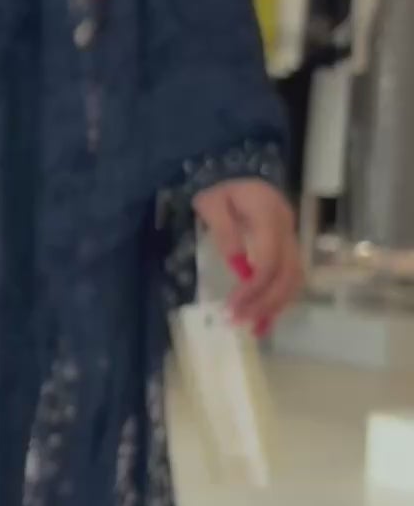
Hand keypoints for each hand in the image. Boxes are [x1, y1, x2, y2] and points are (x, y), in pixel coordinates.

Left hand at [193, 179, 302, 335]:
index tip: (232, 307)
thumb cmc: (219, 191)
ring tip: (253, 328)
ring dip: (275, 306)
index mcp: (268, 213)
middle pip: (288, 273)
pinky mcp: (289, 247)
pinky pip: (291, 277)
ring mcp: (291, 236)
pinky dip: (279, 300)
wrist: (236, 177)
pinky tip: (264, 319)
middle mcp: (287, 226)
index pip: (270, 260)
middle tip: (240, 322)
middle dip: (266, 302)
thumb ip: (224, 232)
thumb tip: (239, 266)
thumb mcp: (211, 204)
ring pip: (295, 278)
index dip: (254, 288)